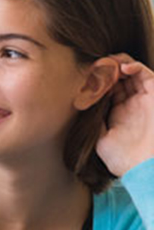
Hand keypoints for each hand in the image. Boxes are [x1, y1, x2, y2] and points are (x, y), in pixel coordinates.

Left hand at [96, 54, 153, 175]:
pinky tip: (122, 68)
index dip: (98, 81)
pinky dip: (135, 67)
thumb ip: (94, 121)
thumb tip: (82, 106)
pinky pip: (147, 75)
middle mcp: (133, 104)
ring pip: (133, 73)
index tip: (85, 76)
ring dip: (119, 64)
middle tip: (94, 66)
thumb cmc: (123, 159)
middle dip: (107, 70)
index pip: (109, 90)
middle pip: (120, 79)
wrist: (144, 167)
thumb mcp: (100, 139)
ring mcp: (144, 100)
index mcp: (120, 113)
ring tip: (107, 62)